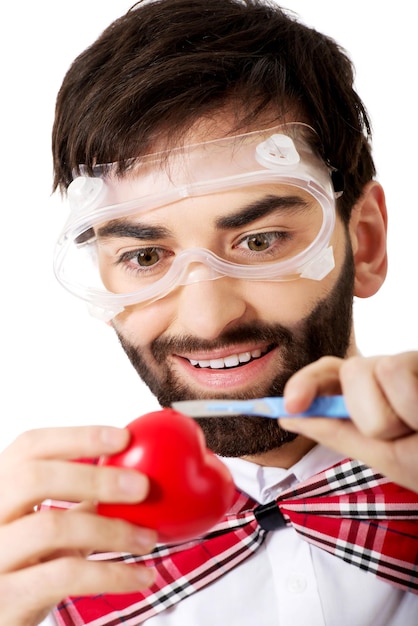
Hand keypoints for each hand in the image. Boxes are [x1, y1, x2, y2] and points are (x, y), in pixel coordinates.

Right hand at [0, 425, 156, 624]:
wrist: (4, 616)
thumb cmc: (31, 563)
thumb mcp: (50, 525)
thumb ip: (81, 498)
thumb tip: (137, 471)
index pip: (31, 446)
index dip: (78, 436)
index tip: (124, 437)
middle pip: (34, 478)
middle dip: (95, 478)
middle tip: (142, 486)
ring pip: (52, 527)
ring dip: (111, 531)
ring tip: (148, 539)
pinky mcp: (4, 597)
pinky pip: (64, 576)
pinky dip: (112, 574)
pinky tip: (141, 576)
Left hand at [279, 352, 417, 491]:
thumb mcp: (384, 455)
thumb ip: (335, 431)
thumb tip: (285, 416)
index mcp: (367, 394)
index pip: (328, 373)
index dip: (306, 383)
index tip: (291, 403)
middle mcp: (388, 372)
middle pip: (352, 370)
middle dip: (374, 415)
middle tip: (406, 432)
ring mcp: (413, 363)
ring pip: (380, 369)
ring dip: (403, 413)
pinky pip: (401, 371)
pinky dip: (414, 407)